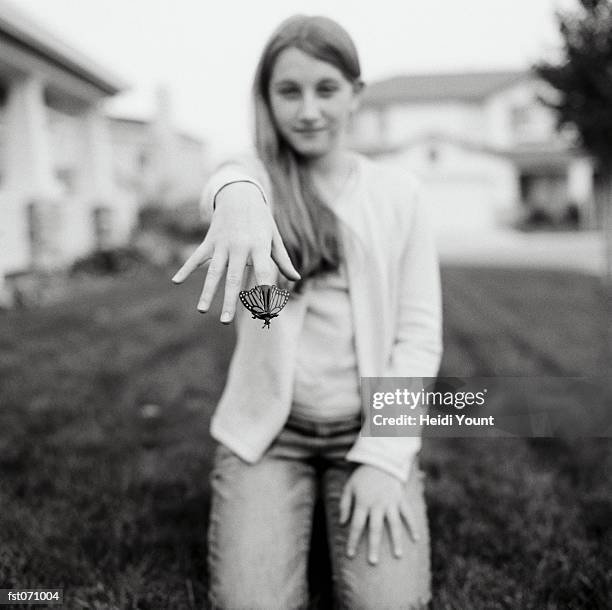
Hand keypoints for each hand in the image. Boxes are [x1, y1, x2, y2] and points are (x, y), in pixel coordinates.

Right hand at [171, 182, 300, 323]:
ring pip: (213, 271)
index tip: (265, 310)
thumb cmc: (261, 220)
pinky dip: (186, 268)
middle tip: (226, 322)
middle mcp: (240, 247)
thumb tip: (296, 278)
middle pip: (233, 278)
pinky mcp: (210, 240)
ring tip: (201, 310)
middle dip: (229, 300)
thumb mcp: (274, 237)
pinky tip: (176, 281)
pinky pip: (196, 257)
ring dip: (207, 291)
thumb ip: (283, 260)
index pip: (264, 272)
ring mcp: (223, 244)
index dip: (265, 290)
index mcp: (259, 247)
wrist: (240, 193)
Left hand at [340, 464, 419, 564]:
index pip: (356, 525)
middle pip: (374, 528)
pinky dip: (412, 525)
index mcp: (363, 503)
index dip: (353, 540)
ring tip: (398, 555)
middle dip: (373, 546)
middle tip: (373, 562)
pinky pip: (408, 514)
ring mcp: (390, 502)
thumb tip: (342, 524)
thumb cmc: (363, 476)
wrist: (381, 460)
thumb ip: (344, 505)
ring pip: (394, 524)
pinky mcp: (401, 499)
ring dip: (396, 540)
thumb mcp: (349, 487)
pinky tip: (416, 538)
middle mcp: (377, 504)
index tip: (350, 555)